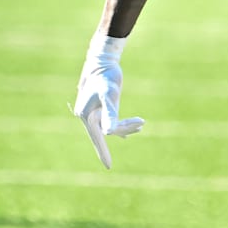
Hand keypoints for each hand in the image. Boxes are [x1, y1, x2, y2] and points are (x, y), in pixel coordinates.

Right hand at [73, 35, 143, 168]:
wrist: (102, 60)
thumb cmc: (106, 76)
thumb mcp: (110, 95)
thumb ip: (110, 114)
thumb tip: (110, 133)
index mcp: (86, 116)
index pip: (98, 138)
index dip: (103, 152)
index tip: (109, 167)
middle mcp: (87, 116)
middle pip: (107, 131)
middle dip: (124, 129)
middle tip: (141, 123)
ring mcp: (93, 112)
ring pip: (110, 126)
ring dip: (126, 126)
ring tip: (141, 123)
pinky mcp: (100, 108)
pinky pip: (110, 122)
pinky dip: (121, 125)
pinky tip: (129, 132)